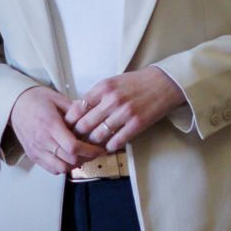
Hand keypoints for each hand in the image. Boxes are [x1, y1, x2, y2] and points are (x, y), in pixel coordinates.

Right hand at [9, 87, 105, 175]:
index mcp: (50, 125)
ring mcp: (37, 150)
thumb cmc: (36, 99)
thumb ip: (75, 109)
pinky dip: (63, 167)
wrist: (15, 104)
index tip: (99, 149)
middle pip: (69, 159)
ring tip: (82, 156)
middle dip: (87, 158)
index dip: (90, 151)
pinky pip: (51, 169)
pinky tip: (69, 158)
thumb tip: (92, 114)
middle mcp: (43, 140)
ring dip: (75, 164)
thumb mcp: (57, 98)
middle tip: (95, 152)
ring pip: (61, 168)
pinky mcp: (33, 155)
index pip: (73, 146)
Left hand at [66, 67, 185, 152]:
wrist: (163, 83)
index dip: (70, 122)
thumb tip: (78, 112)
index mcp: (103, 87)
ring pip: (99, 135)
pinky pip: (117, 140)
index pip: (77, 108)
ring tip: (89, 148)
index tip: (67, 129)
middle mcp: (112, 100)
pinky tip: (108, 147)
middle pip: (85, 124)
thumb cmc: (135, 83)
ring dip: (93, 144)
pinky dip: (110, 146)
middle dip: (78, 136)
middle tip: (74, 143)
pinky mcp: (137, 124)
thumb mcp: (112, 82)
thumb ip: (96, 96)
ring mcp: (125, 112)